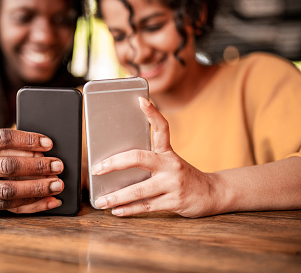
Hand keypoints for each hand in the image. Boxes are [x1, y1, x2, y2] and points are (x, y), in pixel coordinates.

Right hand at [0, 129, 63, 216]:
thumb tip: (35, 147)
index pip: (2, 138)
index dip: (28, 139)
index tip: (49, 143)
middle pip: (8, 166)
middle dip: (38, 166)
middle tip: (59, 166)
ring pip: (8, 190)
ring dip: (37, 188)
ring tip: (57, 185)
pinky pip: (4, 207)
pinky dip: (28, 204)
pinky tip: (46, 201)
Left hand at [91, 97, 219, 217]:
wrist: (213, 193)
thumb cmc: (183, 176)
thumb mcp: (170, 161)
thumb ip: (149, 159)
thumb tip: (115, 163)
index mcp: (167, 151)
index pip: (161, 127)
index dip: (152, 113)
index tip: (140, 101)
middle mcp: (170, 164)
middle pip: (139, 158)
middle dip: (114, 164)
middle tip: (97, 169)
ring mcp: (173, 183)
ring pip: (139, 189)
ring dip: (116, 196)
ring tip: (101, 201)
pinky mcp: (175, 201)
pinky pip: (146, 206)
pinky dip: (129, 209)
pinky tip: (117, 211)